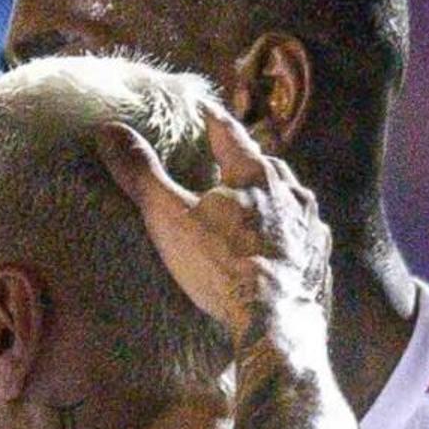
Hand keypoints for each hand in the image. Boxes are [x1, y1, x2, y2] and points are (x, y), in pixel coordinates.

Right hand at [95, 109, 329, 344]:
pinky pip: (305, 233)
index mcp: (255, 173)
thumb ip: (142, 172)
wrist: (274, 319)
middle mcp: (290, 191)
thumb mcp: (170, 216)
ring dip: (272, 195)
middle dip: (245, 160)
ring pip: (289, 197)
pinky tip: (284, 241)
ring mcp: (310, 225)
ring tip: (256, 201)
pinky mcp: (318, 257)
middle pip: (265, 163)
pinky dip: (290, 231)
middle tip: (228, 160)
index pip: (228, 132)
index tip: (201, 109)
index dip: (211, 119)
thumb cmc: (219, 264)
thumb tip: (110, 130)